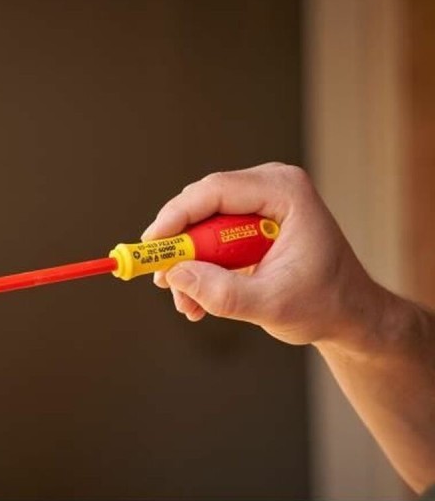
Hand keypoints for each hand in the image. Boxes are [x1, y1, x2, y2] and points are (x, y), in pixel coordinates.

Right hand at [141, 162, 383, 345]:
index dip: (177, 216)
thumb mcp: (271, 305)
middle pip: (202, 204)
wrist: (349, 314)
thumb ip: (222, 293)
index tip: (152, 246)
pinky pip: (209, 236)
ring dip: (187, 264)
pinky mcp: (248, 221)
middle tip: (163, 280)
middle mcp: (269, 187)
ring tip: (187, 304)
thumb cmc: (324, 304)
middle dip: (179, 246)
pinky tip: (198, 299)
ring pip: (200, 224)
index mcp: (285, 192)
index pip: (216, 191)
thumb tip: (174, 275)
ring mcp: (257, 202)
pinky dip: (199, 267)